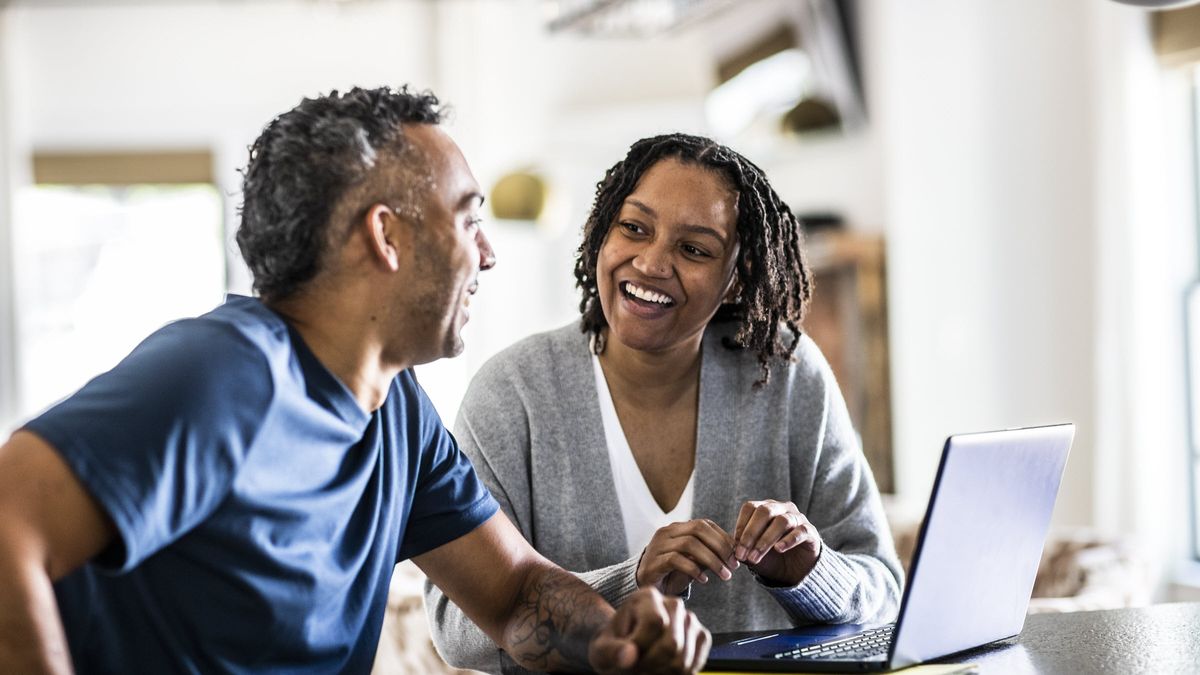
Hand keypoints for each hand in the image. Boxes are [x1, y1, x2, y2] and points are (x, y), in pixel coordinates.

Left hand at [588, 587, 710, 673]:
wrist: (626, 650)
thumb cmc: (614, 647)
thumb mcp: (602, 650)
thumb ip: (612, 651)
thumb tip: (629, 655)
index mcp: (647, 596)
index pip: (655, 622)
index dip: (641, 647)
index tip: (628, 657)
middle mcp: (672, 604)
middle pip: (672, 644)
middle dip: (651, 665)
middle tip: (637, 668)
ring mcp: (689, 619)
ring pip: (683, 658)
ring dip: (663, 673)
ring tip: (647, 668)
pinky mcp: (701, 636)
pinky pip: (696, 663)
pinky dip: (679, 674)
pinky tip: (663, 670)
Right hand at [636, 519, 738, 595]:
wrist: (646, 586)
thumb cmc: (672, 573)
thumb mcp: (693, 560)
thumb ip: (709, 553)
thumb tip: (734, 552)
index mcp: (677, 528)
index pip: (704, 524)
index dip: (723, 537)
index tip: (737, 554)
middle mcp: (667, 532)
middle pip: (698, 529)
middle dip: (720, 547)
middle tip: (733, 565)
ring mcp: (658, 545)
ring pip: (689, 544)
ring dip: (711, 560)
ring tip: (724, 575)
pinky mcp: (653, 561)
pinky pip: (676, 560)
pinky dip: (694, 569)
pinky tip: (704, 580)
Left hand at [733, 500, 821, 586]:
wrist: (795, 571)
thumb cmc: (771, 558)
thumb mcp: (753, 553)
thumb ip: (742, 547)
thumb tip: (731, 546)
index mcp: (766, 508)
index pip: (750, 507)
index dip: (741, 524)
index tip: (734, 544)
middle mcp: (782, 509)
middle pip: (765, 511)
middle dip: (751, 533)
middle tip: (742, 554)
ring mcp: (798, 518)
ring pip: (782, 521)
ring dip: (766, 540)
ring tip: (755, 556)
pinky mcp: (811, 532)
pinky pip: (800, 532)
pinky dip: (788, 540)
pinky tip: (778, 550)